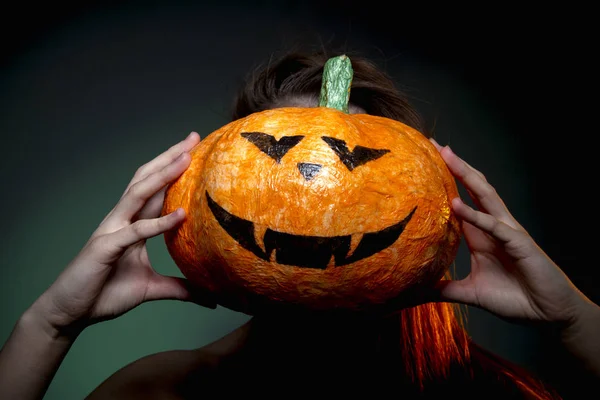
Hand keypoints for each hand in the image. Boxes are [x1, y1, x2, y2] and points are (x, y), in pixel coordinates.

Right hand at [30, 132, 214, 337]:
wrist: (70, 313)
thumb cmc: (105, 294)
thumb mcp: (151, 288)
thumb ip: (179, 287)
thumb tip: (209, 297)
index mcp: (132, 224)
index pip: (156, 189)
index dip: (174, 169)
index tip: (196, 150)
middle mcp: (122, 220)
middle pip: (147, 179)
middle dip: (170, 157)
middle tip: (193, 137)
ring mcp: (112, 231)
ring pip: (139, 194)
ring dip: (163, 174)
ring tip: (186, 157)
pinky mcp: (105, 248)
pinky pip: (136, 231)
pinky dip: (159, 222)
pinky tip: (180, 214)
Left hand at [429, 139, 590, 326]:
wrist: (546, 314)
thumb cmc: (513, 299)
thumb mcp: (470, 293)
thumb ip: (445, 289)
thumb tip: (418, 292)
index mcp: (481, 234)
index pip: (460, 199)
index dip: (446, 180)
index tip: (425, 162)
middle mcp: (494, 226)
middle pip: (473, 188)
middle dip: (455, 165)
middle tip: (434, 144)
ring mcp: (507, 232)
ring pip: (485, 196)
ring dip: (466, 176)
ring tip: (447, 156)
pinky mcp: (519, 244)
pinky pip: (494, 226)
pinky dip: (475, 215)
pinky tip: (456, 204)